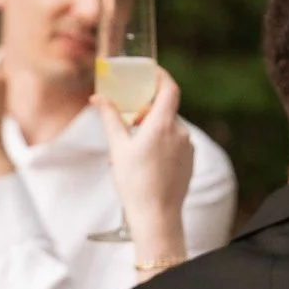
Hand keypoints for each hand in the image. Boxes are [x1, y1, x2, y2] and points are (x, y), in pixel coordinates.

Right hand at [98, 68, 192, 268]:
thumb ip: (110, 119)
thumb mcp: (118, 148)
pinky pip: (176, 143)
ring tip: (135, 149)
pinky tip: (148, 162)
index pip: (169, 88)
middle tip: (131, 120)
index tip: (150, 72)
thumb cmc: (135, 183)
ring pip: (170, 128)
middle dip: (148, 110)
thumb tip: (98, 99)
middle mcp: (180, 132)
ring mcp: (187, 148)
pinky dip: (163, 144)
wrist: (157, 216)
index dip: (161, 76)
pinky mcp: (190, 161)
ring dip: (154, 129)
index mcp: (163, 124)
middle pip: (166, 109)